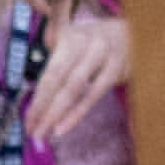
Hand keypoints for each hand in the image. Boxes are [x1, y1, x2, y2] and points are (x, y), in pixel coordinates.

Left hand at [28, 3, 130, 146]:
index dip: (38, 98)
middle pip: (60, 82)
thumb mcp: (75, 41)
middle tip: (33, 132)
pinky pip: (96, 95)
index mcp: (71, 38)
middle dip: (45, 109)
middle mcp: (87, 45)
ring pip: (77, 91)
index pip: (50, 73)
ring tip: (46, 133)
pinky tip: (64, 126)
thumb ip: (57, 62)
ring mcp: (106, 57)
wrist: (136, 32)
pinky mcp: (120, 70)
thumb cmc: (97, 42)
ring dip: (59, 114)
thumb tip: (39, 98)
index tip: (27, 119)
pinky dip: (78, 112)